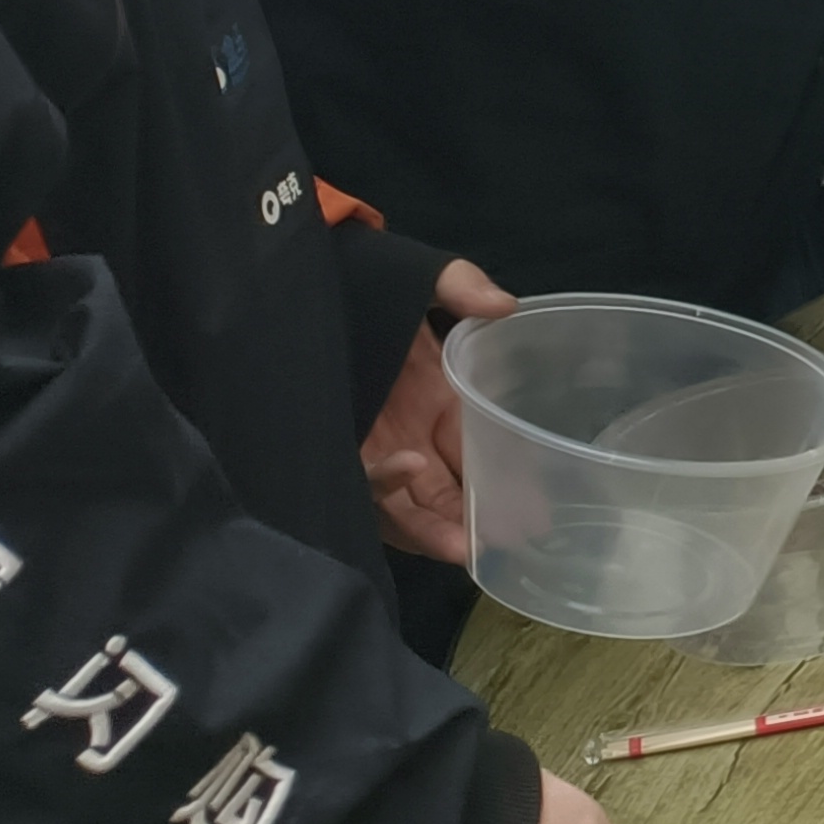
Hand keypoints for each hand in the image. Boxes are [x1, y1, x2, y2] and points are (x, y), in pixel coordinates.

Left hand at [361, 258, 518, 564]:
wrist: (292, 292)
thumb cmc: (365, 284)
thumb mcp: (421, 278)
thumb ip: (462, 287)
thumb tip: (506, 306)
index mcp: (443, 404)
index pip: (481, 460)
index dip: (507, 490)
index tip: (532, 518)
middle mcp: (411, 435)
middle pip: (446, 495)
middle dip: (472, 524)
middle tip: (498, 545)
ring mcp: (372, 447)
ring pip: (407, 505)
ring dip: (433, 528)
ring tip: (460, 546)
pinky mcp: (333, 451)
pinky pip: (359, 484)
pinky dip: (383, 486)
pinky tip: (404, 469)